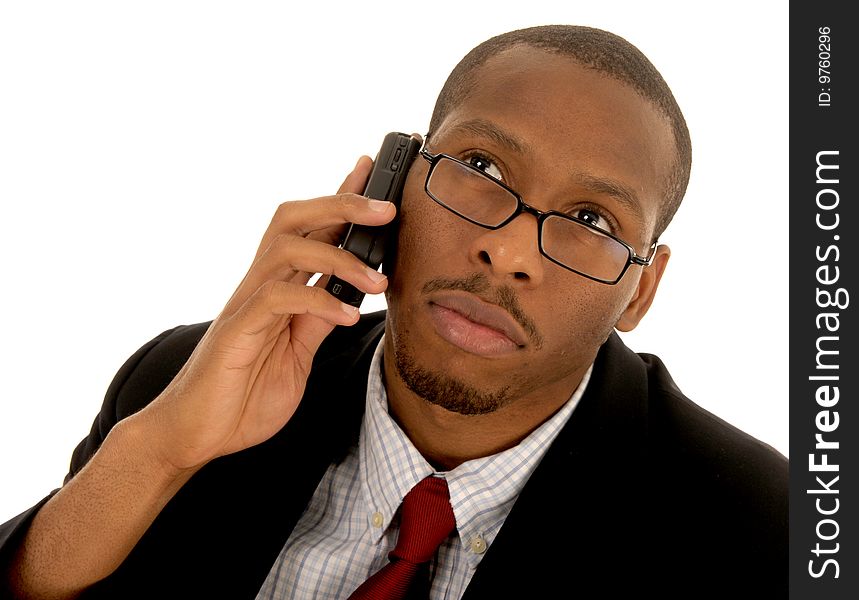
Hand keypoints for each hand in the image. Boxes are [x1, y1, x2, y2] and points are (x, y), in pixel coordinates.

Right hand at [134, 156, 393, 472]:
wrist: (196, 433)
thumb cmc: (243, 392)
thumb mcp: (298, 351)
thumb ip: (317, 318)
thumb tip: (348, 292)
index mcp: (276, 287)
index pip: (309, 229)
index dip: (339, 197)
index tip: (370, 171)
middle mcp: (260, 285)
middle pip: (293, 219)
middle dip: (340, 203)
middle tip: (387, 207)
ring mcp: (246, 304)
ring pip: (286, 248)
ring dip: (339, 255)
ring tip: (378, 280)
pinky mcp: (238, 330)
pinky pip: (279, 298)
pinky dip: (318, 299)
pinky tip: (347, 314)